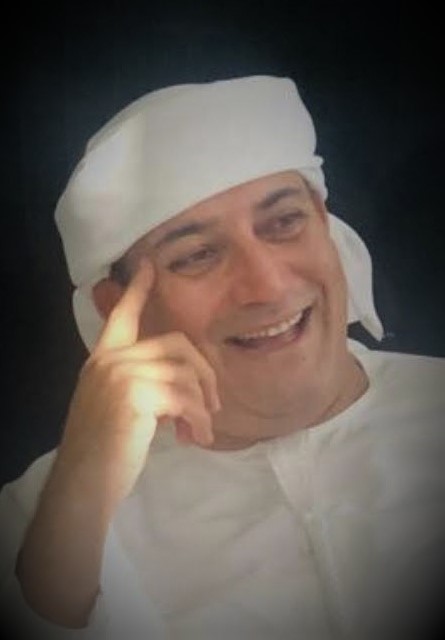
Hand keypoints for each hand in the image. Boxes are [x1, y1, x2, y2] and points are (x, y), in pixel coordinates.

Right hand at [58, 259, 220, 508]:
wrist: (84, 484)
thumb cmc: (101, 451)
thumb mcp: (115, 407)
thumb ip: (140, 385)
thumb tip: (183, 387)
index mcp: (102, 359)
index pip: (120, 315)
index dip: (137, 291)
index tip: (149, 266)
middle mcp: (110, 360)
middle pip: (177, 344)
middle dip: (204, 372)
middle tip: (213, 404)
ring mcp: (122, 375)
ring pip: (186, 374)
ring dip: (202, 405)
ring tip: (200, 430)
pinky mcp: (136, 394)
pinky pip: (186, 398)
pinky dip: (199, 420)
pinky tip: (196, 438)